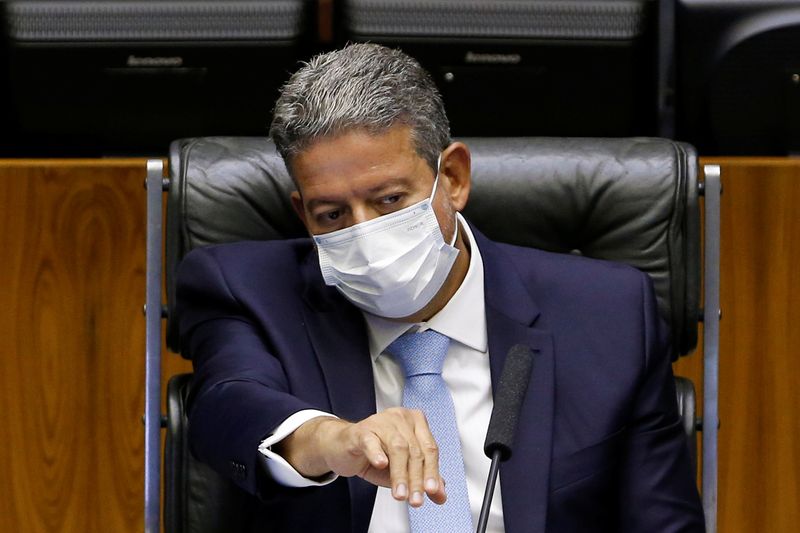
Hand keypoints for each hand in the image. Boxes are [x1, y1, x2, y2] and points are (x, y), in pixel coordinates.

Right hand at [276, 408, 446, 506]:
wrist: (343, 448)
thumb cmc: (376, 454)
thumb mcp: (402, 470)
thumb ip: (422, 479)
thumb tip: (440, 495)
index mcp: (416, 423)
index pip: (429, 449)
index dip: (432, 472)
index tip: (432, 492)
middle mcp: (401, 418)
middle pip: (414, 450)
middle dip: (416, 478)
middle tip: (415, 499)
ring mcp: (381, 421)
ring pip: (397, 447)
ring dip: (400, 474)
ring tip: (400, 494)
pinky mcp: (361, 430)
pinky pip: (371, 441)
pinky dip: (377, 453)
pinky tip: (381, 464)